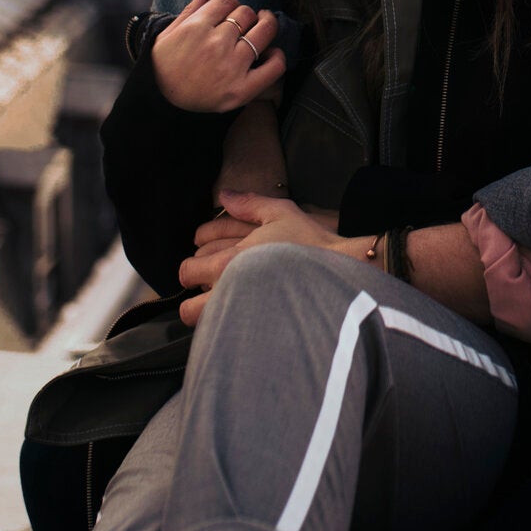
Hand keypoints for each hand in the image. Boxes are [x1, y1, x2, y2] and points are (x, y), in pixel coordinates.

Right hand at [151, 0, 284, 111]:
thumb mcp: (168, 34)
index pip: (226, 0)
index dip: (230, 3)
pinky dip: (278, 57)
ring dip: (266, 25)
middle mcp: (215, 45)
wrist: (160, 102)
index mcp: (196, 28)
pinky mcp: (242, 90)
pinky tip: (270, 53)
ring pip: (263, 32)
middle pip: (246, 13)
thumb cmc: (164, 66)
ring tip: (263, 26)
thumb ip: (192, 9)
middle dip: (246, 14)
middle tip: (244, 22)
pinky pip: (274, 67)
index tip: (229, 12)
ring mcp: (231, 67)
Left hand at [178, 193, 355, 325]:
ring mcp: (244, 313)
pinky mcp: (259, 330)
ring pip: (207, 327)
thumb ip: (249, 204)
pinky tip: (242, 319)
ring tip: (224, 310)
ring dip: (209, 318)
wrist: (342, 273)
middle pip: (189, 308)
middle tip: (210, 293)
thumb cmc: (312, 244)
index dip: (192, 269)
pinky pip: (230, 334)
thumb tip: (224, 196)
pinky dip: (230, 328)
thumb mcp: (282, 213)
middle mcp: (231, 290)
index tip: (202, 268)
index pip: (189, 270)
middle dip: (195, 300)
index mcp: (231, 260)